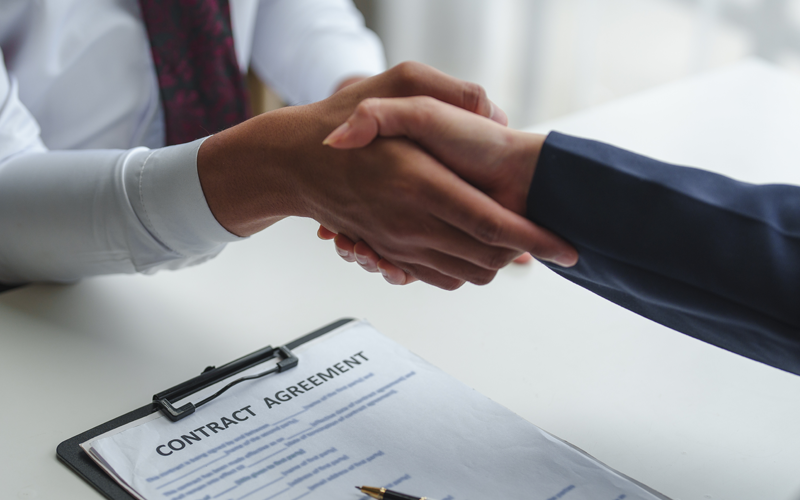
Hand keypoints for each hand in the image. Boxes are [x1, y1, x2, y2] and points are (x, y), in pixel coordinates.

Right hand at [196, 62, 560, 289]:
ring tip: (507, 238)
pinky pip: (439, 278)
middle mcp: (409, 222)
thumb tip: (489, 107)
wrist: (298, 161)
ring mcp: (398, 243)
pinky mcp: (391, 253)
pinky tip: (473, 246)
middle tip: (537, 233)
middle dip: (521, 252)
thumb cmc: (346, 120)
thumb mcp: (396, 84)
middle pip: (487, 257)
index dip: (536, 240)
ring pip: (467, 273)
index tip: (568, 248)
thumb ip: (444, 93)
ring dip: (495, 261)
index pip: (492, 224)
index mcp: (420, 183)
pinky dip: (464, 269)